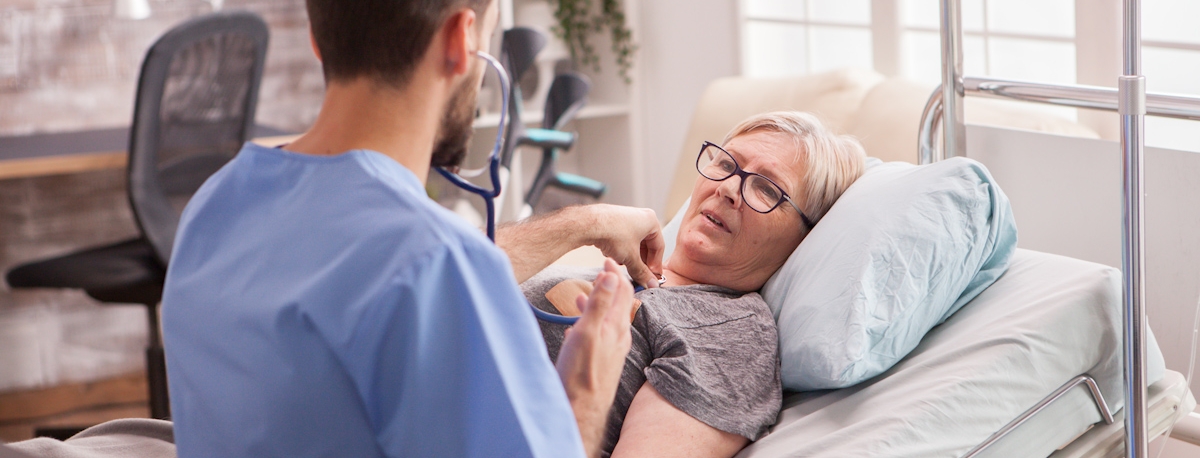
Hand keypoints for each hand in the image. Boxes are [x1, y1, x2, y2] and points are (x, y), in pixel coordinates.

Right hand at [556, 258, 634, 456]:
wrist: (580, 410)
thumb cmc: (581, 373)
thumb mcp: (588, 332)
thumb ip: (599, 304)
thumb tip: (611, 276)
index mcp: (616, 327)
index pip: (623, 292)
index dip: (615, 273)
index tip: (607, 259)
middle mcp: (618, 338)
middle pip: (617, 305)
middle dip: (608, 287)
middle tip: (598, 272)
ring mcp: (610, 351)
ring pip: (606, 321)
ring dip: (596, 305)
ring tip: (582, 295)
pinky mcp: (600, 362)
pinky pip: (597, 337)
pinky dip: (588, 325)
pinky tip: (576, 328)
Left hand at [584, 205, 664, 288]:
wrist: (588, 224)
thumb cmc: (613, 234)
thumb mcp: (631, 258)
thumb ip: (642, 272)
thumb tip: (650, 283)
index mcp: (650, 221)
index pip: (659, 247)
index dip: (656, 264)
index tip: (652, 277)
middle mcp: (639, 216)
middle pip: (645, 245)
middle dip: (640, 261)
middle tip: (638, 274)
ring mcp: (625, 217)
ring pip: (632, 243)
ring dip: (628, 256)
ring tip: (621, 264)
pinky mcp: (612, 221)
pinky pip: (621, 239)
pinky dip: (618, 249)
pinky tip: (611, 255)